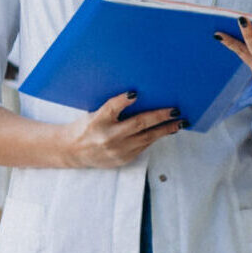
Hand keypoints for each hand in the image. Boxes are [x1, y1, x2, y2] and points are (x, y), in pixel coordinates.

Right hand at [61, 91, 183, 169]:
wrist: (73, 151)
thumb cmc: (86, 127)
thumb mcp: (94, 113)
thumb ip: (113, 108)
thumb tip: (140, 97)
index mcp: (97, 120)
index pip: (111, 108)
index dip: (123, 100)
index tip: (135, 93)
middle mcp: (108, 136)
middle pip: (138, 124)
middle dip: (160, 117)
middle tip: (176, 110)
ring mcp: (116, 150)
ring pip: (147, 138)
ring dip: (165, 130)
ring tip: (179, 123)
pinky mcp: (122, 159)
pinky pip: (143, 147)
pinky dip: (155, 138)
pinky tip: (166, 131)